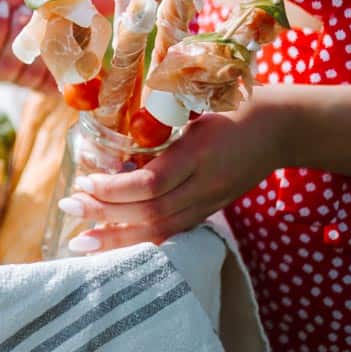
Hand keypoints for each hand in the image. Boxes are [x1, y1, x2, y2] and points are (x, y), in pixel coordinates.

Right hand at [0, 0, 56, 93]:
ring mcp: (27, 79)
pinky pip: (55, 76)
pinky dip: (60, 48)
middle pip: (1, 69)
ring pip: (29, 73)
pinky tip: (62, 33)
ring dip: (41, 38)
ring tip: (47, 16)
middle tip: (28, 9)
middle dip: (18, 33)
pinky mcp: (54, 83)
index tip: (5, 6)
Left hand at [58, 107, 289, 253]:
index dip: (115, 189)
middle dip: (105, 214)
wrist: (281, 127)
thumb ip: (158, 121)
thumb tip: (107, 128)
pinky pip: (171, 233)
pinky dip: (139, 240)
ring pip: (161, 230)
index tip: (84, 181)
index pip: (152, 183)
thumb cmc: (233, 106)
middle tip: (69, 207)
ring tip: (81, 240)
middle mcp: (204, 186)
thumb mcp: (195, 106)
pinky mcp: (208, 210)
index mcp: (198, 154)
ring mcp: (208, 203)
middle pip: (151, 213)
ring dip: (117, 237)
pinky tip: (112, 245)